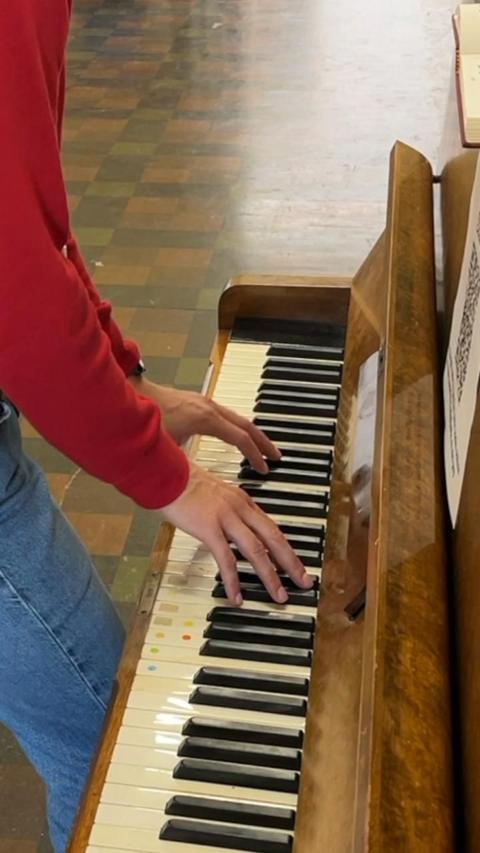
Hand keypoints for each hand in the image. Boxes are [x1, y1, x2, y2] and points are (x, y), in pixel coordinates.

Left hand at [130, 377, 279, 473]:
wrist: (131, 392)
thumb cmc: (145, 418)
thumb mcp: (166, 446)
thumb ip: (182, 463)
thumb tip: (192, 483)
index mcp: (206, 418)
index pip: (240, 437)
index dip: (254, 455)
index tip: (264, 468)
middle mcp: (210, 408)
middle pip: (246, 425)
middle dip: (263, 442)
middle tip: (276, 456)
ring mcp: (204, 403)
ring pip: (237, 419)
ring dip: (251, 434)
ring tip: (261, 448)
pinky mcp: (197, 403)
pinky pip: (227, 416)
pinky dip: (238, 428)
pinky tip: (236, 437)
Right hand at [161, 462, 313, 604]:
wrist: (164, 471)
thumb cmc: (181, 481)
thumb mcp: (212, 493)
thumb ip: (225, 509)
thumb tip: (229, 527)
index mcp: (242, 500)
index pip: (271, 528)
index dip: (285, 549)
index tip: (294, 564)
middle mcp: (240, 508)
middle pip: (274, 538)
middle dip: (292, 563)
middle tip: (304, 582)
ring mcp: (226, 518)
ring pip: (257, 551)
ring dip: (271, 576)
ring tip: (279, 595)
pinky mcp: (209, 528)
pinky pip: (226, 559)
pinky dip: (233, 580)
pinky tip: (237, 597)